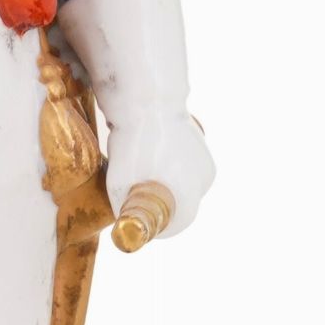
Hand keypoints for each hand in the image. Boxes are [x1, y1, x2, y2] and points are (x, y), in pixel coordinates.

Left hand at [104, 112, 214, 242]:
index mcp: (191, 191)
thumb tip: (126, 221)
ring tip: (139, 168)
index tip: (139, 217)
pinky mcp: (201, 145)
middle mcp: (205, 179)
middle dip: (159, 203)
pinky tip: (149, 154)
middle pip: (180, 204)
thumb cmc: (135, 142)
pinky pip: (184, 167)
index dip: (156, 226)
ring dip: (164, 184)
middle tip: (134, 192)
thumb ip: (124, 208)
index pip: (176, 224)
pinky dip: (168, 167)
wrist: (148, 98)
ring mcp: (206, 160)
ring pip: (182, 185)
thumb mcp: (118, 183)